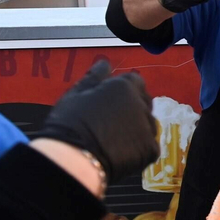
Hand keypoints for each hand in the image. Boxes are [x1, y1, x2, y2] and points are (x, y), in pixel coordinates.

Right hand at [36, 60, 159, 182]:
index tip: (112, 102)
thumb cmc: (69, 124)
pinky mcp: (150, 149)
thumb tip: (104, 63)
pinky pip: (149, 146)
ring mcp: (147, 127)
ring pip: (147, 124)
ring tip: (112, 138)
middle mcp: (141, 104)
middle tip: (110, 123)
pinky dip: (138, 149)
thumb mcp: (77, 93)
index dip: (123, 92)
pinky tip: (119, 151)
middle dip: (131, 110)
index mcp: (125, 86)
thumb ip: (95, 76)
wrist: (72, 156)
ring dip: (136, 129)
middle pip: (143, 103)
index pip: (134, 82)